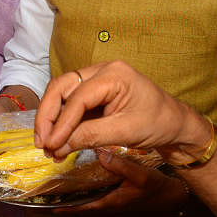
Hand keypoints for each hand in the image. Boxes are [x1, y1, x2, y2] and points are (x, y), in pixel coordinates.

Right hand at [34, 62, 208, 160]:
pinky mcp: (94, 93)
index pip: (78, 97)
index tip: (51, 145)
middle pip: (62, 87)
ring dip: (51, 119)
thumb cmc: (158, 124)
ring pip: (62, 94)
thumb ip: (91, 136)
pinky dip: (61, 122)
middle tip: (41, 143)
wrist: (175, 125)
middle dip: (48, 116)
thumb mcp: (126, 132)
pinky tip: (57, 141)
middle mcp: (102, 70)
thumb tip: (59, 146)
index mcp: (114, 74)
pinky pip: (70, 103)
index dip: (61, 123)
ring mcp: (97, 80)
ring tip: (47, 146)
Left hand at [57, 152, 188, 212]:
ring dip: (74, 186)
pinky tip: (82, 167)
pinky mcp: (116, 189)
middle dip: (64, 195)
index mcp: (109, 202)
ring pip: (87, 192)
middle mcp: (106, 200)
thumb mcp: (140, 176)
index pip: (81, 207)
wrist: (171, 193)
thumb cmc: (156, 188)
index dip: (64, 207)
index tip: (48, 205)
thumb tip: (100, 153)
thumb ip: (120, 165)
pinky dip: (87, 178)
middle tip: (46, 187)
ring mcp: (111, 195)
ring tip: (58, 175)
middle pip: (80, 200)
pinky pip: (96, 185)